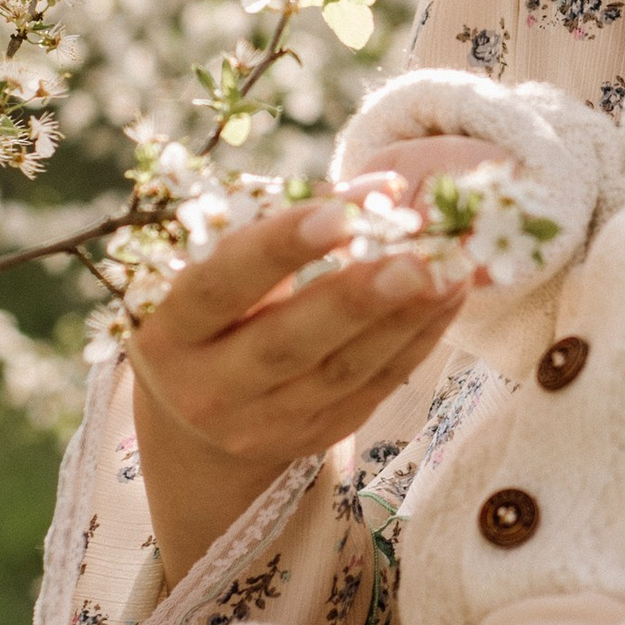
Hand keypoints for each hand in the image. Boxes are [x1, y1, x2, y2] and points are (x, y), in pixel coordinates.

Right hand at [128, 183, 478, 586]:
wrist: (198, 423)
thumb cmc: (214, 317)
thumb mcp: (221, 270)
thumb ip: (291, 222)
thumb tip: (384, 188)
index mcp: (174, 332)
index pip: (221, 286)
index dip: (277, 249)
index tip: (339, 214)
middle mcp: (212, 388)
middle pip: (287, 345)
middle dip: (356, 300)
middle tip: (416, 260)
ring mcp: (266, 423)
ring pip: (344, 372)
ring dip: (406, 319)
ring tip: (450, 270)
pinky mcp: (317, 436)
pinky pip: (376, 387)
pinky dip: (419, 339)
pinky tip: (450, 297)